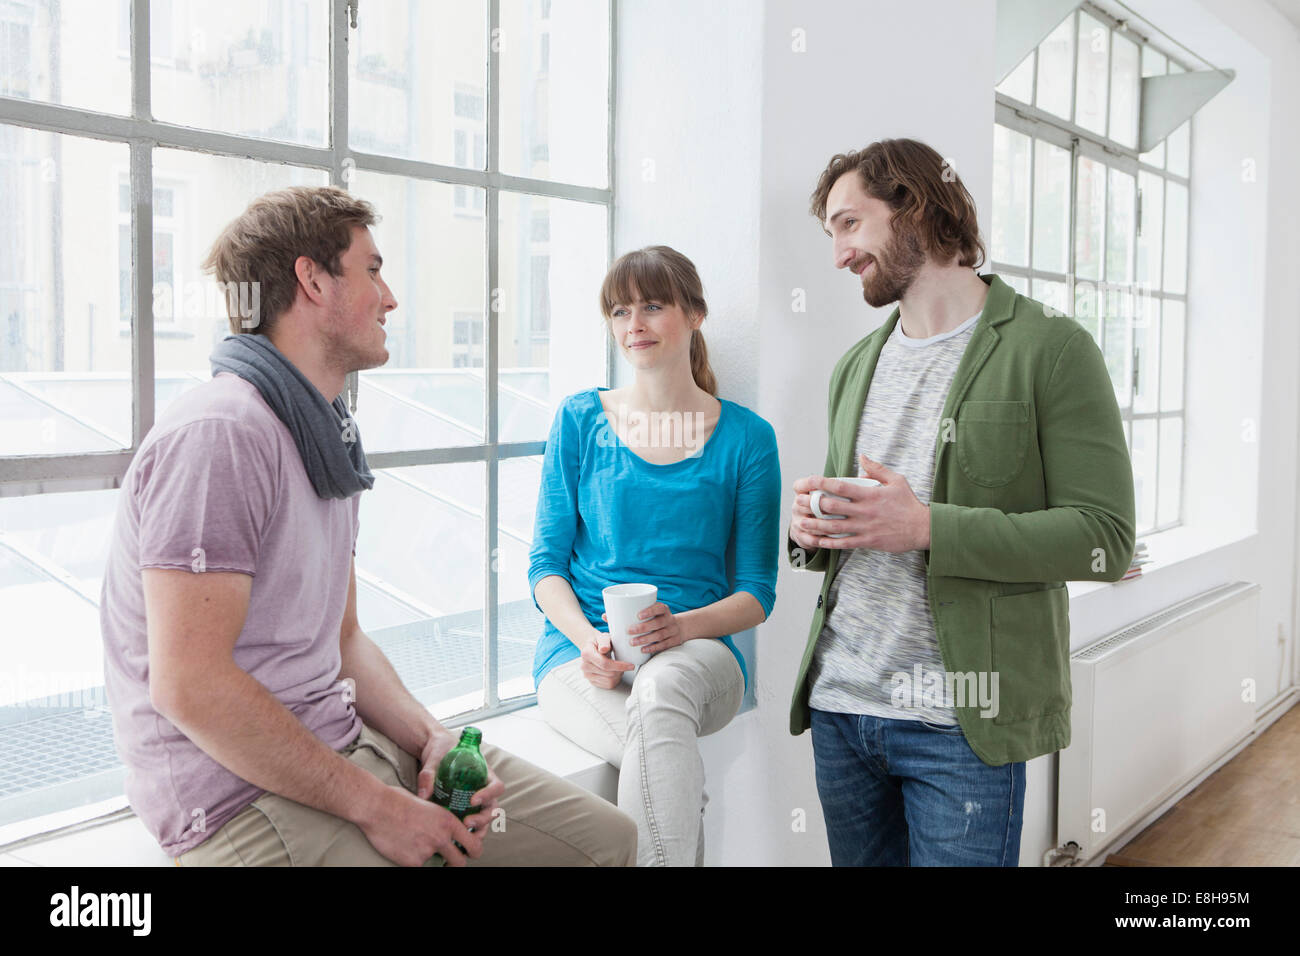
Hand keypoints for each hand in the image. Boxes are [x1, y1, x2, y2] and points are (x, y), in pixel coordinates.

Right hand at [356, 783, 484, 866]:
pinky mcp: (412, 862)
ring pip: (436, 865)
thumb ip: (439, 820)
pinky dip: (413, 861)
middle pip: (460, 862)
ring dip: (430, 859)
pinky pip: (418, 866)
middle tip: (449, 862)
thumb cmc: (398, 800)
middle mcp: (441, 837)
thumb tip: (445, 830)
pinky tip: (404, 848)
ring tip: (417, 846)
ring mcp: (426, 851)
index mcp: (448, 821)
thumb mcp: (428, 805)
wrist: (376, 807)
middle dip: (455, 863)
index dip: (474, 851)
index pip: (473, 844)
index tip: (469, 853)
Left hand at [416, 731, 505, 834]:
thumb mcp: (434, 758)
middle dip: (483, 818)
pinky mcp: (464, 808)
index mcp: (484, 773)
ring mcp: (475, 800)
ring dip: (478, 830)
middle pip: (492, 807)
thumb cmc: (440, 749)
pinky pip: (471, 822)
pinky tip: (456, 841)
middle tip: (467, 823)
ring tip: (464, 839)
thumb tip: (423, 796)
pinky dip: (467, 833)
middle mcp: (483, 788)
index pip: (497, 786)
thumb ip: (428, 774)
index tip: (473, 799)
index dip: (489, 794)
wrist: (434, 751)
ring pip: (484, 819)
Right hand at [580, 629, 633, 688]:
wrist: (592, 647)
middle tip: (626, 665)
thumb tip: (604, 649)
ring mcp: (587, 675)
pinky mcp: (592, 681)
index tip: (630, 665)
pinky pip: (607, 686)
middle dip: (620, 670)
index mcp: (586, 653)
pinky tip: (616, 673)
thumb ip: (604, 641)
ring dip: (618, 676)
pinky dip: (615, 680)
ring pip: (609, 681)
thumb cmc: (600, 641)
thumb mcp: (603, 636)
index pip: (605, 664)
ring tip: (620, 668)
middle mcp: (585, 666)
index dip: (620, 666)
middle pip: (608, 674)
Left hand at [604, 603, 687, 656]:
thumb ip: (628, 615)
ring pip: (660, 635)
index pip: (659, 608)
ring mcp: (672, 631)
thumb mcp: (646, 614)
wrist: (677, 628)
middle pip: (658, 623)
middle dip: (643, 627)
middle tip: (629, 631)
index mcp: (662, 610)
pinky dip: (653, 648)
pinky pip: (664, 645)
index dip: (650, 611)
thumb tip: (605, 616)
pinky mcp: (674, 641)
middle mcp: (669, 619)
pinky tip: (643, 650)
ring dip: (646, 639)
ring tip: (633, 642)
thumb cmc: (654, 620)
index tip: (638, 615)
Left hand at [791, 454, 930, 552]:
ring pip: (834, 527)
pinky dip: (829, 543)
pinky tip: (818, 541)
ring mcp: (865, 527)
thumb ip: (877, 469)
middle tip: (798, 502)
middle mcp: (864, 511)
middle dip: (812, 504)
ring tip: (801, 522)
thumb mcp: (896, 480)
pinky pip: (844, 543)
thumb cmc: (909, 503)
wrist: (923, 528)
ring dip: (815, 525)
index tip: (807, 481)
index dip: (820, 483)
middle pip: (831, 507)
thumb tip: (862, 457)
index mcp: (869, 494)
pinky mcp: (868, 541)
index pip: (839, 486)